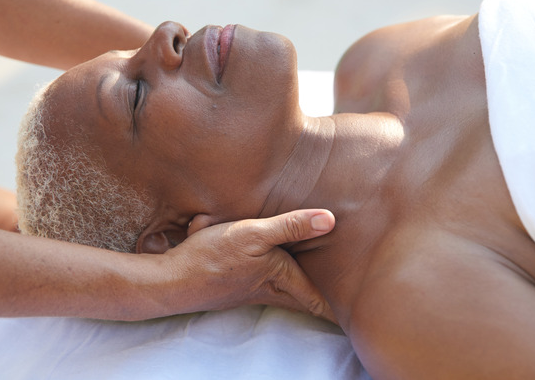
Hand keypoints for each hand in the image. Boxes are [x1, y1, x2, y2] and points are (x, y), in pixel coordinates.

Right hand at [166, 209, 335, 321]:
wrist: (169, 282)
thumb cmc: (212, 260)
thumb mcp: (252, 235)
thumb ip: (289, 227)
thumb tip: (330, 220)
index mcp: (280, 278)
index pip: (319, 299)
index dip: (341, 307)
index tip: (365, 313)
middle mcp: (268, 288)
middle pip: (304, 297)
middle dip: (325, 298)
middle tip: (348, 301)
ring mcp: (249, 287)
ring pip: (282, 286)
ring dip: (300, 284)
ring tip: (320, 285)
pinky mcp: (232, 279)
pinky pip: (256, 273)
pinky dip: (267, 267)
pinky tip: (270, 260)